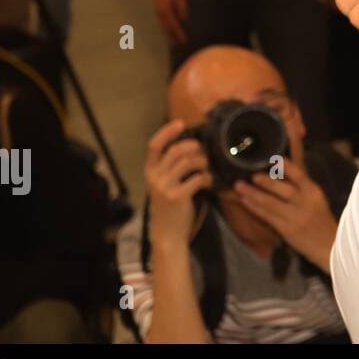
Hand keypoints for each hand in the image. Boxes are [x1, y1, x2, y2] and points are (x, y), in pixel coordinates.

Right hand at [144, 120, 211, 249]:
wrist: (167, 234)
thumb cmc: (169, 207)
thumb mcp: (164, 184)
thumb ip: (171, 168)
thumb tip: (192, 147)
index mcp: (149, 172)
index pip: (154, 146)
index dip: (167, 132)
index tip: (181, 123)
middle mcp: (154, 178)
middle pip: (176, 151)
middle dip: (194, 147)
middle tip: (203, 152)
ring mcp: (164, 187)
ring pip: (188, 162)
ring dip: (203, 162)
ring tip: (207, 169)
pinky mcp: (177, 197)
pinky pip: (197, 178)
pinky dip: (207, 178)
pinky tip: (208, 182)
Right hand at [153, 0, 187, 46]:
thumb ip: (182, 5)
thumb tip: (184, 18)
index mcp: (164, 9)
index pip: (173, 25)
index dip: (179, 34)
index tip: (185, 42)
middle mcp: (159, 12)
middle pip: (166, 29)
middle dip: (172, 39)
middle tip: (179, 49)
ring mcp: (158, 11)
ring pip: (163, 27)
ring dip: (168, 36)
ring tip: (174, 45)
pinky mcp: (158, 10)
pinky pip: (163, 23)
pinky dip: (167, 29)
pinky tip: (170, 33)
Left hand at [233, 158, 336, 269]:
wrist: (329, 246)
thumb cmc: (320, 220)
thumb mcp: (316, 199)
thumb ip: (301, 186)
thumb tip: (281, 169)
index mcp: (314, 192)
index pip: (300, 175)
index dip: (287, 166)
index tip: (274, 158)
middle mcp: (306, 203)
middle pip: (284, 190)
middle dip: (266, 181)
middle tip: (251, 174)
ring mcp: (296, 217)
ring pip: (272, 204)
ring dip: (254, 194)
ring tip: (239, 186)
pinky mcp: (287, 230)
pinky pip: (267, 216)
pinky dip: (255, 208)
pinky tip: (245, 201)